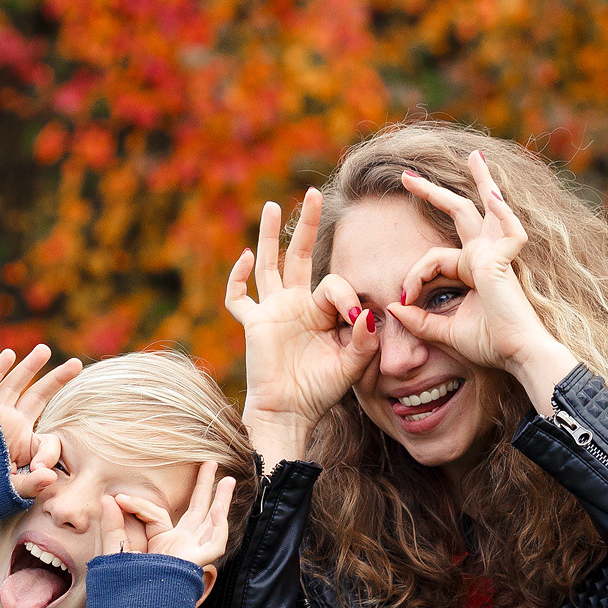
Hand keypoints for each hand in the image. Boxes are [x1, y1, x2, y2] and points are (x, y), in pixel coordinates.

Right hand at [0, 344, 81, 499]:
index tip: (42, 471)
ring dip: (29, 367)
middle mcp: (12, 424)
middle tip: (76, 364)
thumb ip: (33, 484)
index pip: (48, 438)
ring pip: (15, 385)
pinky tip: (10, 354)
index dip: (49, 454)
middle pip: (38, 396)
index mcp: (24, 443)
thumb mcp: (12, 489)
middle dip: (56, 379)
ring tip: (44, 350)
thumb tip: (51, 478)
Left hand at [103, 461, 235, 571]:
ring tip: (228, 479)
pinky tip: (219, 508)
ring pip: (211, 522)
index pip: (157, 515)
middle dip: (203, 487)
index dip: (139, 505)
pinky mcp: (197, 563)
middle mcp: (180, 547)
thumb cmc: (122, 586)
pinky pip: (215, 542)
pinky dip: (218, 525)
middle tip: (209, 462)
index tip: (118, 498)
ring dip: (221, 500)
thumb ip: (113, 526)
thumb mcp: (114, 551)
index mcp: (162, 545)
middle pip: (196, 511)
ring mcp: (191, 554)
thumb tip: (110, 497)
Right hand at [225, 191, 376, 460]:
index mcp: (322, 311)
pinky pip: (239, 298)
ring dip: (271, 235)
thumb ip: (366, 339)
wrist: (290, 414)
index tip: (355, 321)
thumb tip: (369, 313)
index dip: (347, 298)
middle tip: (315, 193)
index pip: (335, 284)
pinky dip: (238, 278)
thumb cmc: (321, 392)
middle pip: (300, 255)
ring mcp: (272, 312)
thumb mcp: (353, 364)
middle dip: (309, 225)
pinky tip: (247, 256)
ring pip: (270, 265)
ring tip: (273, 205)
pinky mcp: (253, 324)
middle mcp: (296, 305)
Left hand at [391, 151, 576, 407]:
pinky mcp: (505, 260)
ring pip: (482, 209)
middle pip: (460, 214)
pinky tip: (493, 195)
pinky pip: (508, 229)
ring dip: (481, 179)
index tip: (402, 300)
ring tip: (474, 155)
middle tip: (405, 175)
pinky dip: (504, 212)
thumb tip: (392, 307)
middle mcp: (485, 256)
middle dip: (432, 193)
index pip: (434, 258)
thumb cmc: (491, 345)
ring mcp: (497, 254)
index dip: (414, 278)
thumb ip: (419, 320)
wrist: (518, 355)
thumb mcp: (446, 332)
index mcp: (474, 270)